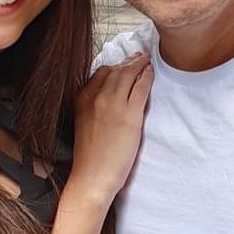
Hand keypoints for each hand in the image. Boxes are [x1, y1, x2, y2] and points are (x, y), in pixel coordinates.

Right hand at [69, 52, 152, 207]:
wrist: (92, 176)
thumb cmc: (90, 155)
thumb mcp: (84, 123)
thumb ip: (93, 106)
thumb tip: (109, 95)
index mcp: (81, 99)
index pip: (100, 73)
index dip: (115, 66)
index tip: (124, 64)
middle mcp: (96, 97)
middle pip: (115, 70)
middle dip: (129, 62)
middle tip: (140, 57)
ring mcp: (113, 104)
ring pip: (128, 74)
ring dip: (139, 64)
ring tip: (147, 60)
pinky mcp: (130, 114)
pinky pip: (141, 87)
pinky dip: (147, 76)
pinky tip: (151, 72)